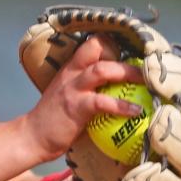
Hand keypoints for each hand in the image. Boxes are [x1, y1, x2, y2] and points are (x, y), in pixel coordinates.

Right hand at [21, 35, 142, 162]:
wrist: (33, 136)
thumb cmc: (55, 119)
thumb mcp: (70, 95)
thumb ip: (89, 89)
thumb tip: (120, 90)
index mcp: (71, 69)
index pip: (91, 45)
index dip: (112, 45)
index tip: (132, 53)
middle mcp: (72, 73)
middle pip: (96, 48)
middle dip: (122, 54)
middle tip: (144, 66)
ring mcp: (73, 88)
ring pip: (102, 70)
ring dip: (127, 73)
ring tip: (147, 82)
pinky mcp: (76, 106)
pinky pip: (103, 102)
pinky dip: (122, 105)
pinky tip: (136, 112)